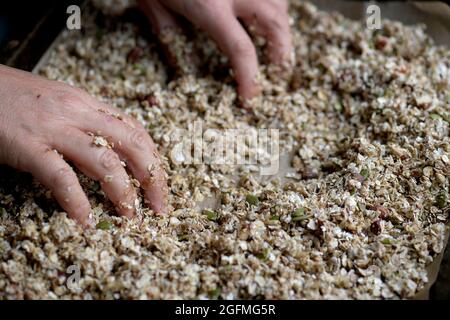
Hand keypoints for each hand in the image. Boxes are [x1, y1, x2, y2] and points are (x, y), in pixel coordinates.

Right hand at [0, 65, 167, 225]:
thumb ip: (86, 122)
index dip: (154, 160)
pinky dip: (77, 202)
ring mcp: (55, 128)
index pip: (136, 131)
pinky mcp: (28, 146)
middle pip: (133, 146)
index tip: (160, 183)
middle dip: (153, 179)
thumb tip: (112, 148)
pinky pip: (61, 177)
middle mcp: (79, 113)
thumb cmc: (14, 97)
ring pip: (105, 163)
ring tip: (130, 218)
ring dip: (124, 194)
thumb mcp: (60, 102)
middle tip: (160, 207)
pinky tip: (85, 220)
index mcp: (89, 104)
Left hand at [139, 0, 292, 100]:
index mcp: (210, 8)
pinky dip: (275, 5)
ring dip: (282, 26)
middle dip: (283, 52)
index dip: (251, 78)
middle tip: (280, 70)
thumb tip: (173, 51)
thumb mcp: (151, 1)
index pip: (242, 51)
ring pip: (280, 4)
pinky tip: (267, 13)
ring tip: (277, 42)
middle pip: (276, 25)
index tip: (251, 97)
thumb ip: (166, 29)